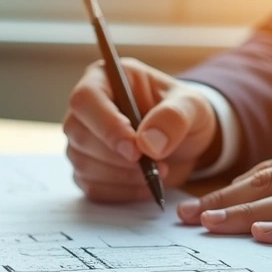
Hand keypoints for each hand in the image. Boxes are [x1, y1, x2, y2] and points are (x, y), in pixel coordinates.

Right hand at [63, 58, 218, 201]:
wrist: (186, 142)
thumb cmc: (184, 114)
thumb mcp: (192, 107)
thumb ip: (174, 117)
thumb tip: (147, 143)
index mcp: (105, 79)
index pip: (86, 99)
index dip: (106, 125)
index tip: (134, 149)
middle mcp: (87, 109)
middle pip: (79, 134)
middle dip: (118, 157)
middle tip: (155, 164)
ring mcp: (82, 141)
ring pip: (83, 163)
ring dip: (122, 176)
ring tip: (157, 171)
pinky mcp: (87, 168)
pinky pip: (92, 187)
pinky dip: (121, 192)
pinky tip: (145, 184)